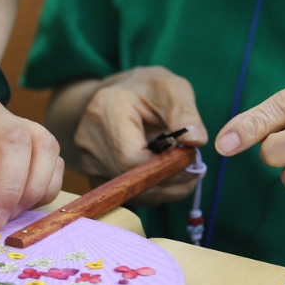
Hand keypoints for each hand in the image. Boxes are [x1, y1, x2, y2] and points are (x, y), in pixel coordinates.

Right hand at [72, 67, 206, 204]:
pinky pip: (125, 195)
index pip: (132, 158)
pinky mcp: (93, 176)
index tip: (191, 159)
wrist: (118, 96)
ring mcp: (88, 161)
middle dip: (169, 179)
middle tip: (194, 168)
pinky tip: (161, 173)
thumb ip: (185, 113)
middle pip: (131, 180)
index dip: (165, 167)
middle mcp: (89, 139)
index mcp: (106, 110)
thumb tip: (196, 142)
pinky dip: (150, 190)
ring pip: (130, 192)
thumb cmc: (148, 90)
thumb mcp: (171, 89)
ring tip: (180, 168)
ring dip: (163, 188)